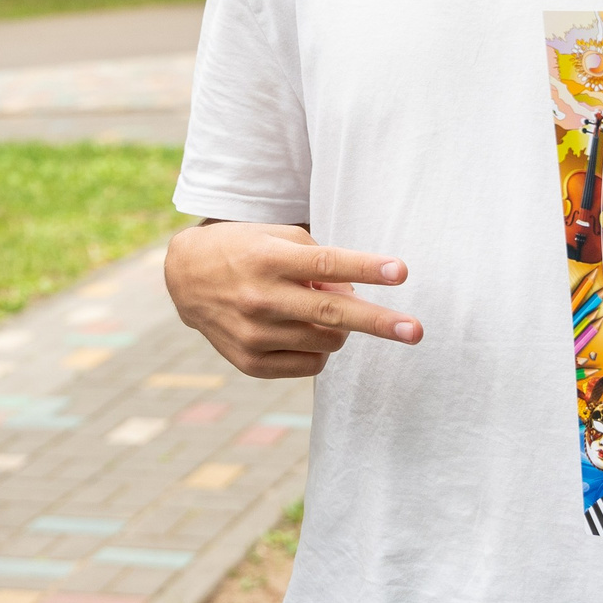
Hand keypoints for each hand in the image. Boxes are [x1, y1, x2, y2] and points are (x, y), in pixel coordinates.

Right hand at [164, 221, 422, 378]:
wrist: (185, 278)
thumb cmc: (245, 250)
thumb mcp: (276, 238)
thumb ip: (317, 260)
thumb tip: (351, 297)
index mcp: (268, 259)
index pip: (326, 264)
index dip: (366, 268)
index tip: (401, 272)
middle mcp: (259, 298)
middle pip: (332, 314)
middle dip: (379, 322)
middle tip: (416, 331)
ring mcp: (254, 335)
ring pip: (328, 342)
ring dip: (341, 327)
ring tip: (322, 310)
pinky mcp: (250, 364)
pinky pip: (311, 364)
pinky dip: (320, 348)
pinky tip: (303, 330)